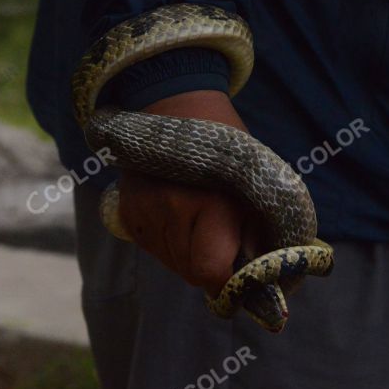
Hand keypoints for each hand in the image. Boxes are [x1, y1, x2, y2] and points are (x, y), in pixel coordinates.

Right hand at [117, 90, 259, 295]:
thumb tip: (261, 278)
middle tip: (221, 240)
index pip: (210, 272)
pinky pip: (151, 247)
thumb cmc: (227, 146)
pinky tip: (177, 216)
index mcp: (211, 204)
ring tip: (198, 221)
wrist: (177, 104)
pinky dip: (167, 242)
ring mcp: (144, 211)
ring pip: (170, 262)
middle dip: (209, 267)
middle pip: (190, 272)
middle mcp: (172, 211)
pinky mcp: (127, 210)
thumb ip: (259, 232)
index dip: (227, 283)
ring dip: (187, 254)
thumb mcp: (255, 184)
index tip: (239, 279)